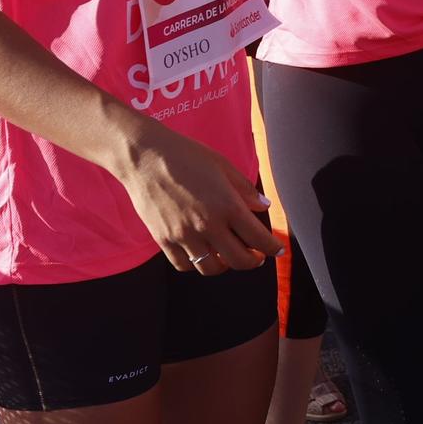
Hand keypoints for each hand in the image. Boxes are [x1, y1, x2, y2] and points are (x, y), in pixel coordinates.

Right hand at [113, 124, 282, 274]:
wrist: (145, 157)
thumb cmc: (186, 155)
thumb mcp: (223, 166)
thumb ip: (245, 190)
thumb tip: (263, 206)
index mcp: (227, 205)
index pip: (257, 238)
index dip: (271, 247)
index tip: (277, 249)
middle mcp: (207, 225)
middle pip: (238, 260)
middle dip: (252, 261)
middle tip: (256, 257)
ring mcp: (184, 235)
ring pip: (211, 268)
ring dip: (225, 265)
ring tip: (228, 256)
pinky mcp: (164, 240)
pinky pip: (184, 264)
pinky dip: (197, 264)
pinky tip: (202, 253)